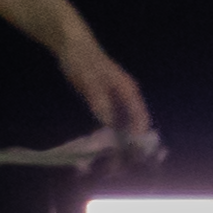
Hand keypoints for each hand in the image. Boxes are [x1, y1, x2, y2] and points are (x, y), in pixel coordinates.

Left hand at [56, 35, 165, 169]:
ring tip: (109, 164)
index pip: (141, 119)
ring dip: (117, 144)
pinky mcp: (104, 103)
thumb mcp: (90, 80)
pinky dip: (106, 136)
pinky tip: (98, 149)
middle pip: (133, 126)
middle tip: (117, 166)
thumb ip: (99, 100)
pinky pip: (109, 123)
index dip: (139, 139)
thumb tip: (108, 122)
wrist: (71, 45)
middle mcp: (126, 98)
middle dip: (127, 146)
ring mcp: (115, 101)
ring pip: (121, 127)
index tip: (133, 157)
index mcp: (129, 91)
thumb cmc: (83, 59)